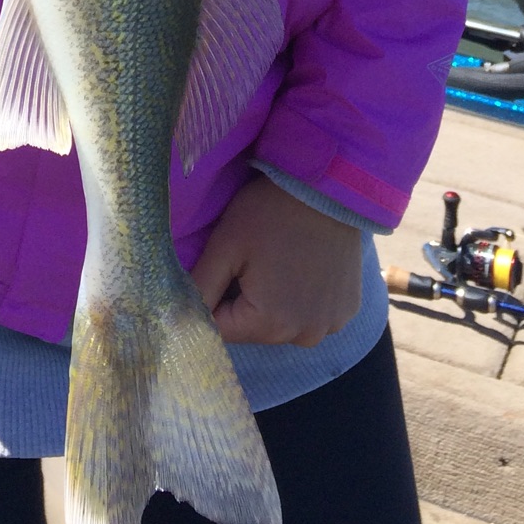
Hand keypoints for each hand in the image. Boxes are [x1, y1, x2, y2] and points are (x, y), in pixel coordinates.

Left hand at [191, 174, 362, 346]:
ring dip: (274, 302)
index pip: (222, 330)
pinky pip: (312, 315)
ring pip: (283, 323)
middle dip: (243, 300)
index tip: (222, 267)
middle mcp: (304, 336)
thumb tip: (176, 320)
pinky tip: (304, 266)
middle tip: (251, 259)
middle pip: (254, 328)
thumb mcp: (226, 244)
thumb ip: (199, 286)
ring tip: (279, 260)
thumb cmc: (271, 211)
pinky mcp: (347, 311)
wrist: (328, 186)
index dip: (213, 300)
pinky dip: (303, 298)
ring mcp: (330, 325)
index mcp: (270, 325)